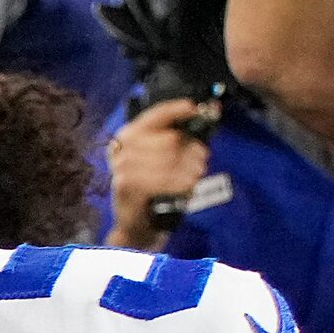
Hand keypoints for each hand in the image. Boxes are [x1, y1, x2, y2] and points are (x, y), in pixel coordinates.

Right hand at [105, 98, 213, 249]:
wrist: (138, 223)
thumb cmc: (154, 188)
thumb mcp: (165, 158)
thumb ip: (183, 136)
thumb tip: (211, 109)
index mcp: (128, 135)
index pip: (155, 115)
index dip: (177, 109)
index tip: (194, 109)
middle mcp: (122, 148)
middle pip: (170, 139)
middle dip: (191, 150)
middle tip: (200, 161)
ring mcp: (122, 167)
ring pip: (170, 159)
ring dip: (190, 169)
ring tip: (195, 176)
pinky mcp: (127, 185)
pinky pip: (165, 179)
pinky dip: (181, 184)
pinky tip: (187, 188)